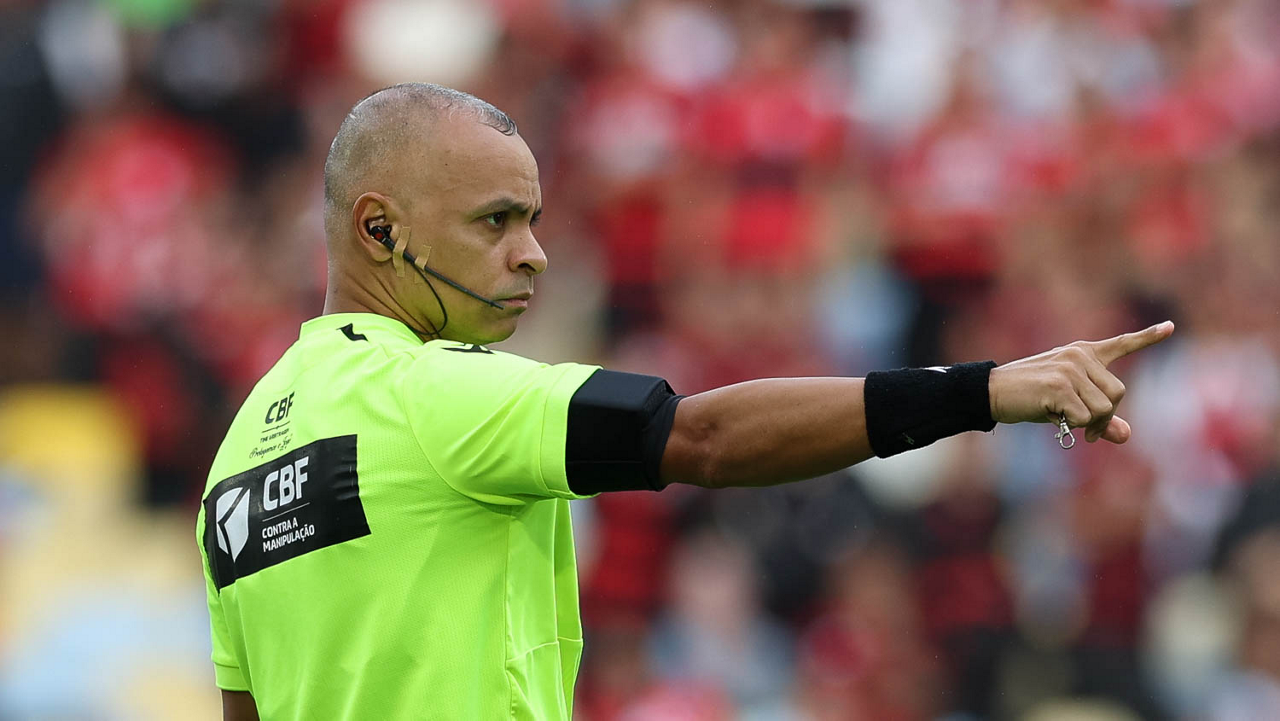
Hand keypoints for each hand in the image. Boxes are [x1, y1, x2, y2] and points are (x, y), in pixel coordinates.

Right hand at [988, 321, 1174, 443]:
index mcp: (1083, 353)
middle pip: (1118, 394)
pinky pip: (1084, 417)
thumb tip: (1126, 436)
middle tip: (1086, 430)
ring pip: (1103, 409)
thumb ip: (1098, 419)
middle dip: (1105, 418)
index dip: (1148, 336)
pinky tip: (1053, 417)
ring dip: (1089, 425)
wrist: (992, 392)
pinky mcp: (1059, 386)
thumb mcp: (1067, 405)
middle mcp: (1080, 356)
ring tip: (1066, 422)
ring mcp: (1070, 369)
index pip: (1121, 344)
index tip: (1171, 327)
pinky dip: (1072, 426)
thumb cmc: (1030, 398)